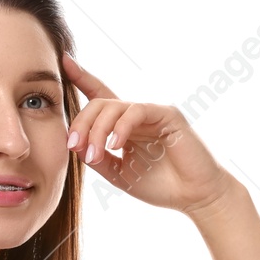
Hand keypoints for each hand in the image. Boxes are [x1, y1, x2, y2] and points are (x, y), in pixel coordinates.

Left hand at [62, 51, 237, 215]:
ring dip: (97, 131)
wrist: (196, 197)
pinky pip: (136, 112)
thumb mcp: (119, 175)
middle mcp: (137, 115)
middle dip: (81, 123)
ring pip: (113, 107)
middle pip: (98, 103)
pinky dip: (121, 128)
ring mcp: (152, 112)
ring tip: (94, 155)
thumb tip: (76, 145)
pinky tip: (115, 146)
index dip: (81, 77)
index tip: (63, 62)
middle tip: (73, 146)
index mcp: (125, 127)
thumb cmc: (162, 187)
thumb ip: (98, 159)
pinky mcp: (167, 114)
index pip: (100, 96)